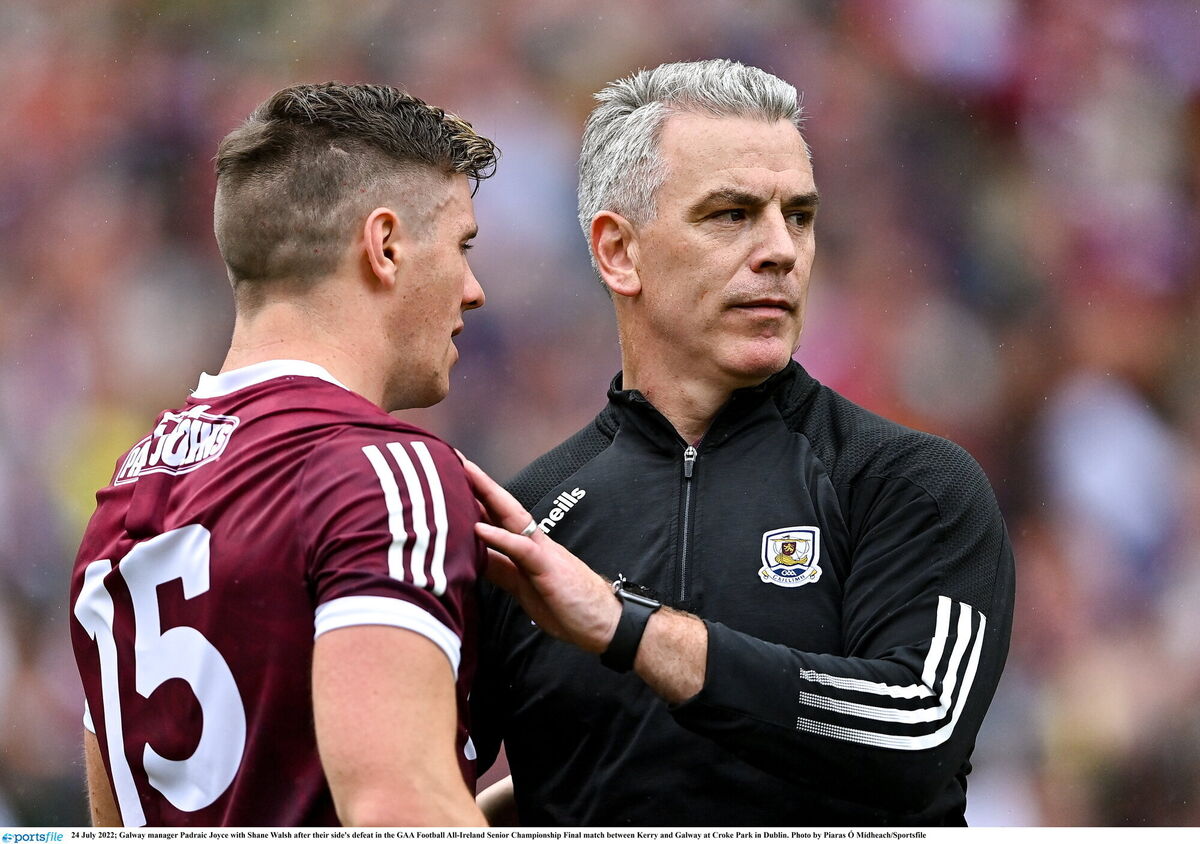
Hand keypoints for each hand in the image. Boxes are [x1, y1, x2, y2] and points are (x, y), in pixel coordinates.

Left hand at [461, 457, 619, 652]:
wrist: (604, 622)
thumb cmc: (567, 605)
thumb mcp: (522, 587)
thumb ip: (499, 568)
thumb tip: (470, 556)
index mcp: (526, 547)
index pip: (496, 516)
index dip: (473, 497)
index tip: (451, 476)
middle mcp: (533, 542)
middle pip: (502, 506)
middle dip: (477, 482)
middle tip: (452, 457)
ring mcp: (542, 552)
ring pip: (512, 516)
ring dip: (488, 494)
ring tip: (465, 473)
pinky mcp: (548, 568)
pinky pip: (522, 548)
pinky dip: (500, 536)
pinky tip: (479, 527)